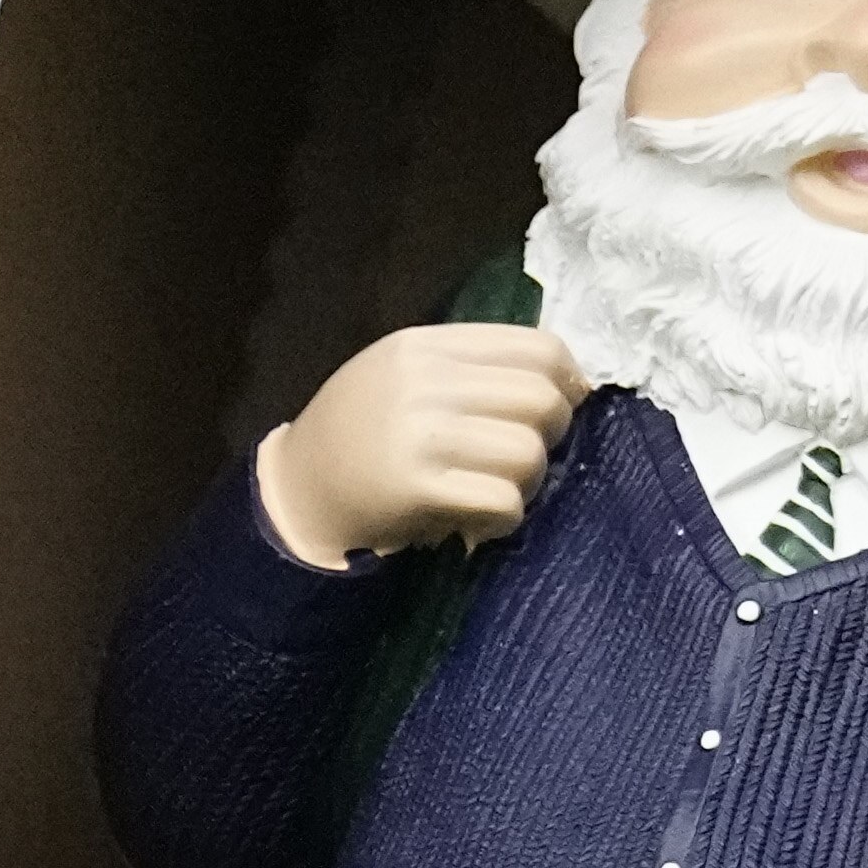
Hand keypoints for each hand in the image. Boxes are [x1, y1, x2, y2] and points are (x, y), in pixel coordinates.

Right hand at [250, 324, 585, 563]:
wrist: (299, 488)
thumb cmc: (363, 434)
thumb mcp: (407, 376)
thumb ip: (473, 370)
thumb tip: (568, 383)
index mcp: (428, 346)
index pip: (538, 348)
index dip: (569, 381)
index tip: (564, 408)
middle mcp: (425, 382)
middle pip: (542, 400)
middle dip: (552, 435)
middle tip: (524, 457)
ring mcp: (420, 434)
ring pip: (528, 454)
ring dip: (528, 483)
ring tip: (495, 489)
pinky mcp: (418, 487)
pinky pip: (504, 501)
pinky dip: (505, 518)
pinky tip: (479, 521)